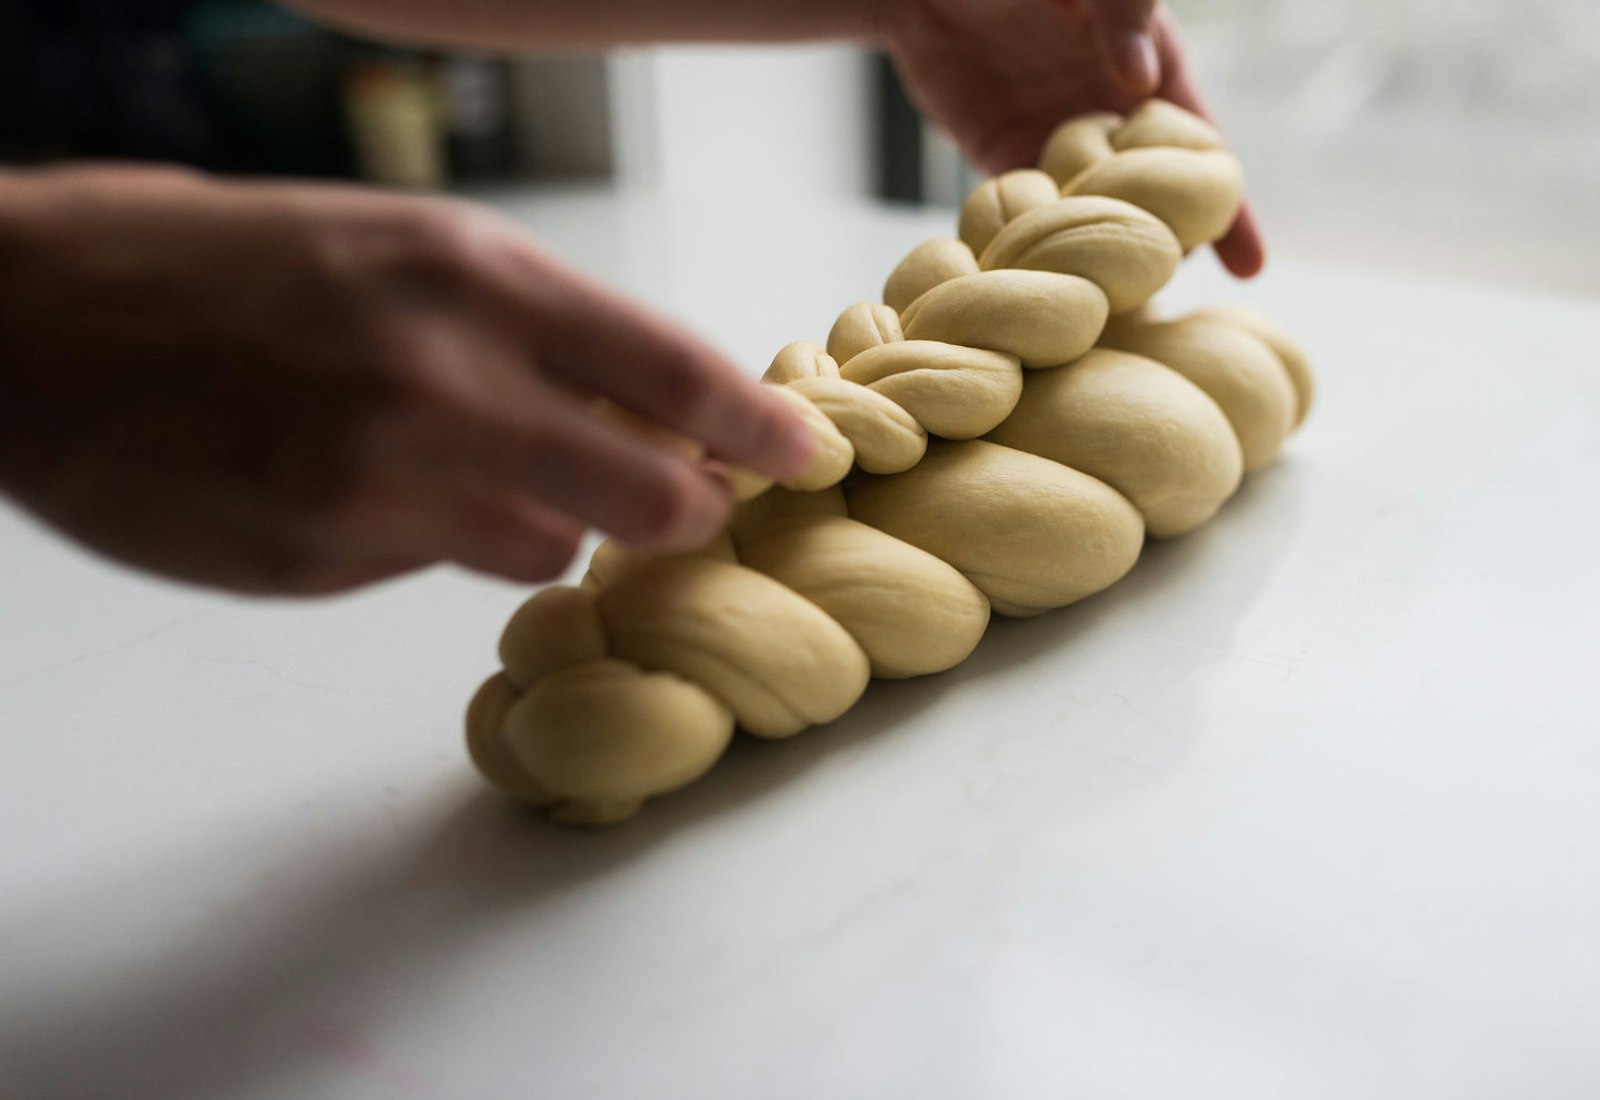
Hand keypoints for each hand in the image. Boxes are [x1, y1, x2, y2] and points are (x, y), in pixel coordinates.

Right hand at [0, 166, 810, 593]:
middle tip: (695, 508)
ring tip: (459, 465)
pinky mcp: (320, 561)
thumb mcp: (403, 251)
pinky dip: (437, 540)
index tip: (809, 453)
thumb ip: (531, 331)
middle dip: (688, 509)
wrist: (38, 320)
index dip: (760, 427)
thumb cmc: (231, 264)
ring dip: (542, 519)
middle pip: (650, 493)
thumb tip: (646, 408)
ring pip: (549, 547)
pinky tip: (361, 487)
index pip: (673, 370)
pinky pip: (438, 570)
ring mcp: (380, 484)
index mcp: (471, 277)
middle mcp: (442, 383)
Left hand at [880, 0, 1264, 276]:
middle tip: (1162, 298)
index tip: (1250, 268)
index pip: (1201, 154)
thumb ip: (1123, 13)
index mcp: (1150, 74)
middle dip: (1165, 252)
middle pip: (1153, 203)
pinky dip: (1039, 248)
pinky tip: (1048, 291)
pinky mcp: (1003, 158)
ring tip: (1114, 315)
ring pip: (1095, 221)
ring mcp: (1058, 144)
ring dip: (1105, 266)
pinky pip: (1032, 214)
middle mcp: (1110, 118)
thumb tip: (1138, 80)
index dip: (1230, 211)